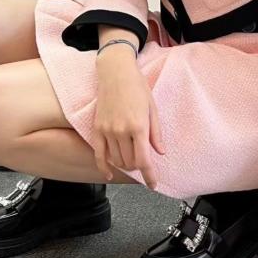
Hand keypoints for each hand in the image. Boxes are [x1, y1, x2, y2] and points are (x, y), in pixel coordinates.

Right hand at [92, 52, 164, 188]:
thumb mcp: (152, 108)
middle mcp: (122, 131)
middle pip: (130, 163)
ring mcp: (107, 131)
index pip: (144, 160)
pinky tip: (109, 174)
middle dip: (138, 166)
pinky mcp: (97, 129)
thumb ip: (156, 133)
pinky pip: (99, 155)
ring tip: (131, 158)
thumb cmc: (137, 87)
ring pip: (116, 160)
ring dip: (125, 164)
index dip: (149, 176)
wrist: (116, 73)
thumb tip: (160, 152)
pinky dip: (104, 168)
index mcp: (139, 126)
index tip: (153, 184)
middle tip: (144, 161)